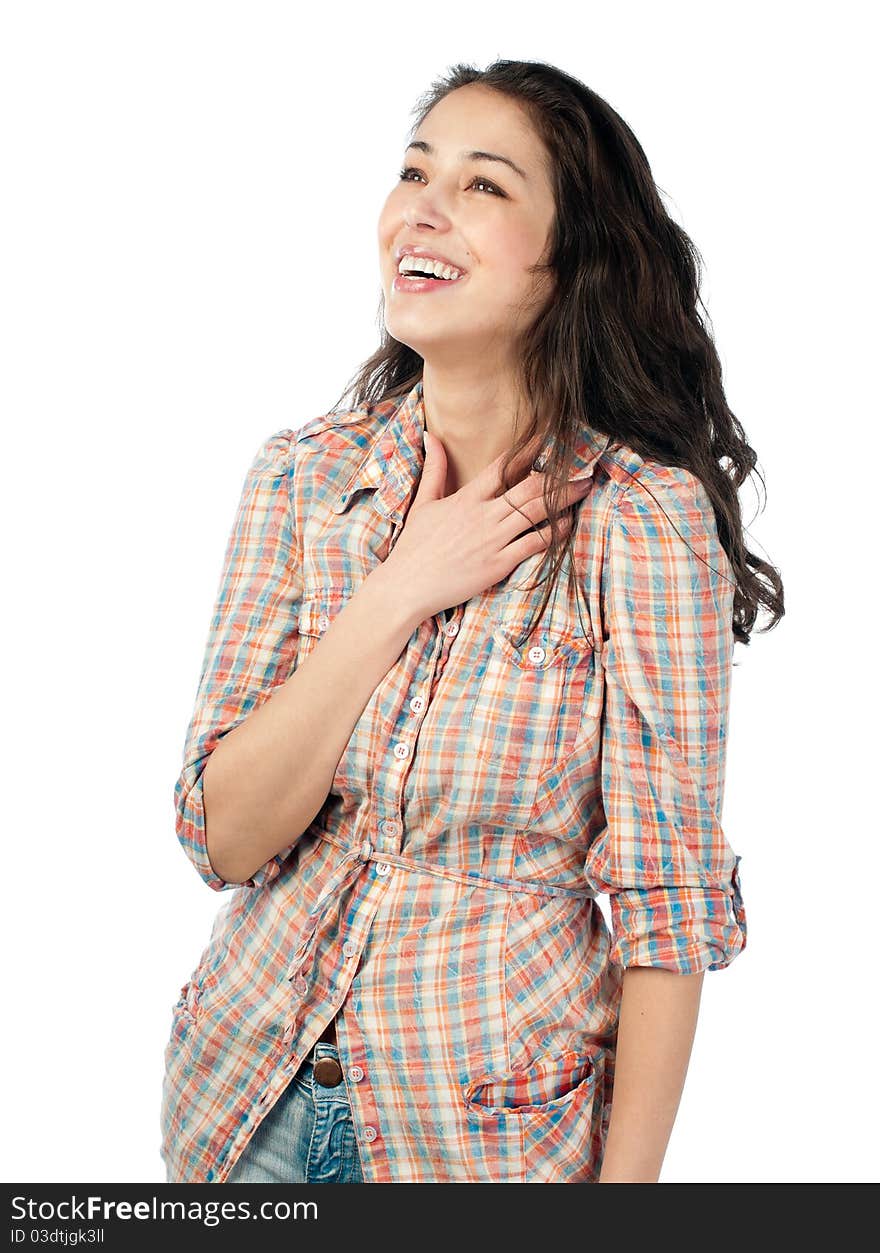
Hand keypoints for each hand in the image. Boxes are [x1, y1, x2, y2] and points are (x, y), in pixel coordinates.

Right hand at [381, 428, 592, 622]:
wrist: (408, 585)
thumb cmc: (415, 546)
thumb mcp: (424, 503)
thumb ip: (434, 468)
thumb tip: (431, 435)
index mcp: (466, 498)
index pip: (502, 466)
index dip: (527, 449)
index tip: (547, 438)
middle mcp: (483, 516)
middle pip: (529, 487)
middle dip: (559, 476)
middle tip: (581, 466)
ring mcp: (492, 540)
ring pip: (536, 513)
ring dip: (563, 499)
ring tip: (583, 488)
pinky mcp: (498, 564)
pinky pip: (534, 544)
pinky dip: (554, 533)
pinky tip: (567, 524)